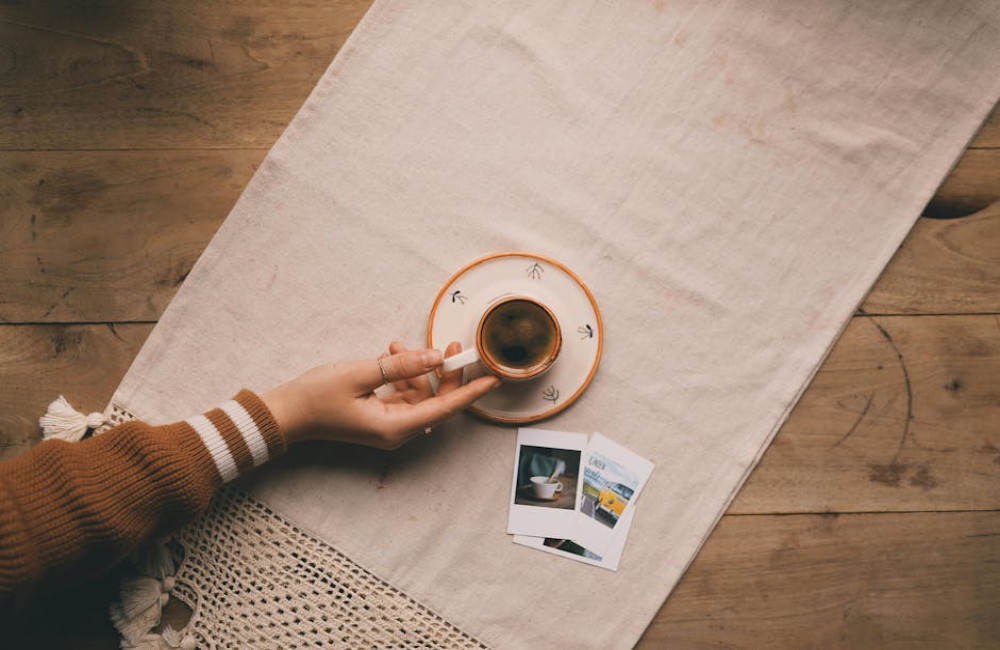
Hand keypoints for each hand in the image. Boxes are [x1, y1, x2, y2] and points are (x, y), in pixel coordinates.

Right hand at [263, 341, 499, 448]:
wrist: (285, 414)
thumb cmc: (316, 397)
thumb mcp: (360, 373)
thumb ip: (401, 365)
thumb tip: (435, 356)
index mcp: (395, 427)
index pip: (444, 409)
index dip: (470, 392)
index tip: (493, 379)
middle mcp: (396, 432)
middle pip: (435, 401)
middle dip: (444, 372)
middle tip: (451, 344)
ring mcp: (387, 426)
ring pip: (419, 395)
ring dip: (415, 369)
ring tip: (397, 344)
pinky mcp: (378, 418)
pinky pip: (402, 396)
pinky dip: (401, 376)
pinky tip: (391, 354)